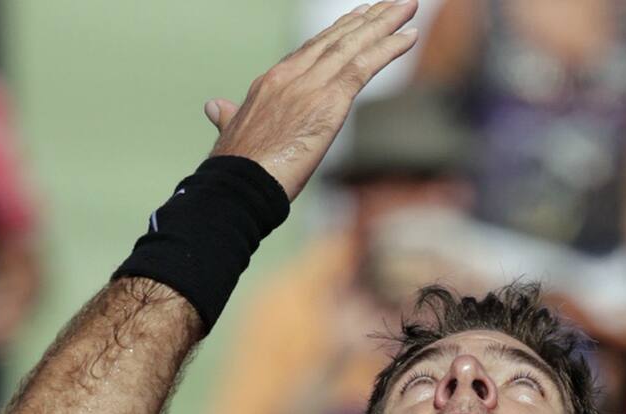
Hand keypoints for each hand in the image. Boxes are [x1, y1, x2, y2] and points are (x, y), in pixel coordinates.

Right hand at [206, 1, 418, 199]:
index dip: (335, 34)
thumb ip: (229, 116)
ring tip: (408, 6)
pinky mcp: (330, 100)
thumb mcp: (231, 133)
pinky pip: (366, 66)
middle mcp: (292, 76)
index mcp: (270, 83)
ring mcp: (311, 85)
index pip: (309, 50)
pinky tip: (409, 36)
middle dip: (366, 20)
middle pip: (335, 39)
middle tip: (391, 4)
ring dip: (385, 23)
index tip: (355, 19)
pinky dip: (390, 49)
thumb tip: (216, 107)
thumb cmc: (235, 169)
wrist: (239, 183)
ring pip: (354, 45)